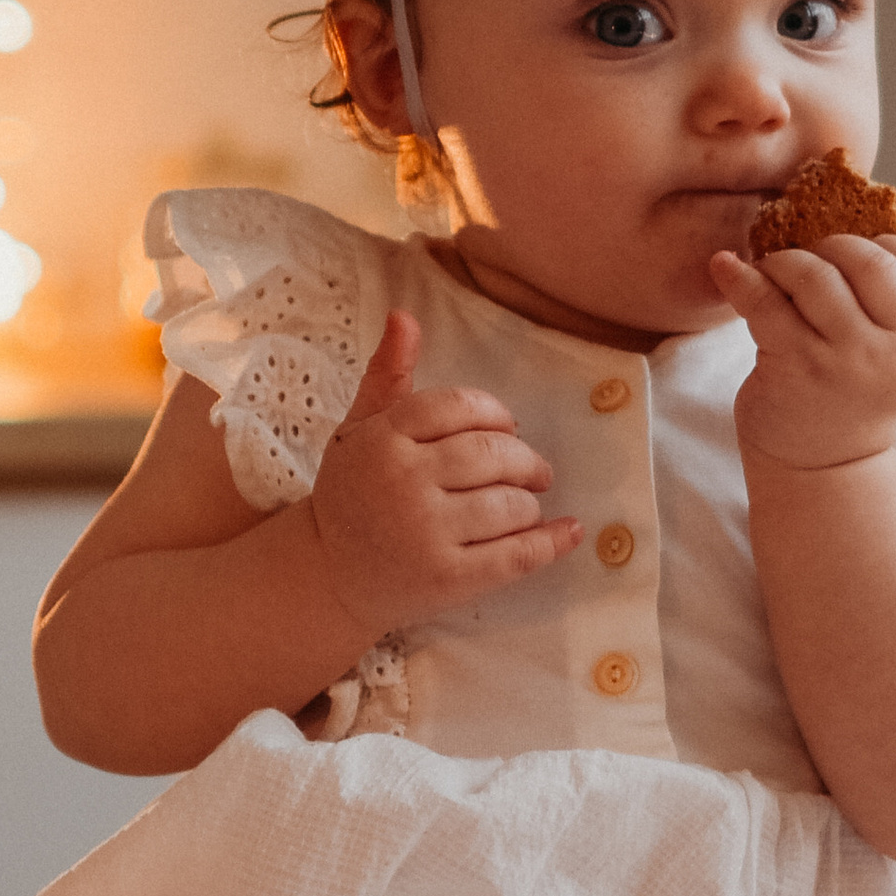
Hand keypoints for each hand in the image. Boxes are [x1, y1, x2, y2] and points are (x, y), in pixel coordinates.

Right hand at [307, 310, 577, 635]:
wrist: (326, 575)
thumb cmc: (352, 494)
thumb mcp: (358, 430)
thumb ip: (387, 376)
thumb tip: (405, 315)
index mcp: (383, 438)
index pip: (461, 406)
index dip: (495, 415)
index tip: (505, 430)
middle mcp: (403, 481)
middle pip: (493, 454)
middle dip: (525, 460)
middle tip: (534, 471)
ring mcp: (424, 532)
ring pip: (509, 504)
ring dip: (530, 503)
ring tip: (526, 504)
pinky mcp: (446, 579)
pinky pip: (515, 555)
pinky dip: (551, 542)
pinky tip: (569, 531)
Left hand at [711, 231, 895, 475]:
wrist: (823, 471)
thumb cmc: (849, 403)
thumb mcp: (887, 359)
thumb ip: (881, 310)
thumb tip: (831, 242)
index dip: (883, 244)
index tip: (850, 255)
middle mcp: (893, 347)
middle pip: (870, 260)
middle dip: (830, 247)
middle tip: (804, 263)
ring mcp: (846, 357)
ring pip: (817, 275)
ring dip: (784, 262)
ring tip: (769, 275)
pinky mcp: (797, 366)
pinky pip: (765, 302)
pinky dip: (739, 278)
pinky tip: (724, 269)